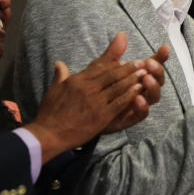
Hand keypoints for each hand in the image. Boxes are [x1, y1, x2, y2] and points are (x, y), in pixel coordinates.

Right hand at [25, 32, 152, 161]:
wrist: (48, 134)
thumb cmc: (50, 113)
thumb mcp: (53, 90)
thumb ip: (60, 75)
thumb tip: (59, 63)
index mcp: (77, 80)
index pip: (99, 67)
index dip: (115, 63)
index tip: (126, 60)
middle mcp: (87, 88)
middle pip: (112, 74)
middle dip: (129, 68)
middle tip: (142, 63)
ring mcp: (95, 102)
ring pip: (118, 87)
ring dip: (133, 79)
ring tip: (145, 73)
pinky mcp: (101, 116)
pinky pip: (119, 102)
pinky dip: (130, 95)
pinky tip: (139, 90)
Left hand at [103, 43, 169, 133]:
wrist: (84, 111)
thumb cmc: (98, 86)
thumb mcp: (104, 67)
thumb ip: (114, 53)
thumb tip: (122, 34)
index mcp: (139, 75)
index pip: (154, 65)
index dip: (161, 57)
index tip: (164, 47)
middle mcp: (143, 89)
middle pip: (159, 80)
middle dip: (157, 71)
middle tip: (149, 63)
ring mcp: (139, 103)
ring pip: (154, 96)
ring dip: (152, 87)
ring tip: (145, 79)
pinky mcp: (132, 117)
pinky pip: (143, 114)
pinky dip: (143, 106)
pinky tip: (137, 99)